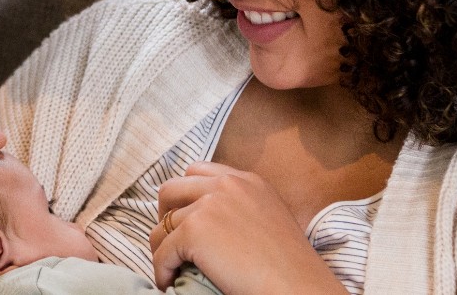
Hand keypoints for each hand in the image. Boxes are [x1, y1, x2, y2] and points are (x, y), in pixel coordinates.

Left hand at [149, 162, 347, 294]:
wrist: (295, 284)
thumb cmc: (289, 264)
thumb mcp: (270, 217)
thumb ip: (242, 207)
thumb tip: (213, 224)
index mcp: (247, 180)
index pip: (199, 172)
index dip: (184, 195)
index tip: (182, 216)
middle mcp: (226, 185)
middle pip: (171, 189)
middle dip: (164, 214)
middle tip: (167, 239)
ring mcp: (209, 205)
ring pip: (162, 224)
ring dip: (160, 247)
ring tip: (168, 265)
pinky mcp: (195, 231)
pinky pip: (163, 251)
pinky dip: (161, 269)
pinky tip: (168, 281)